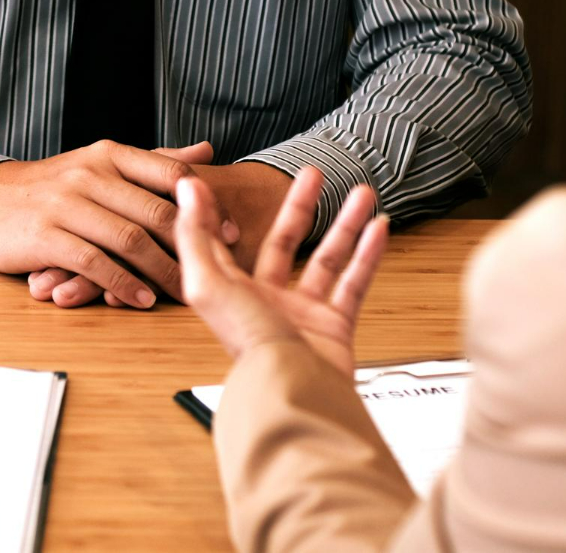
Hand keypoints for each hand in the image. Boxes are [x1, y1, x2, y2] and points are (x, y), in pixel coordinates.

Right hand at [0, 139, 215, 308]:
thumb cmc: (52, 186)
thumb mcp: (101, 163)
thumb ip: (153, 161)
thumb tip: (206, 148)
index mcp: (109, 154)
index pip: (168, 171)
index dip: (204, 201)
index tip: (230, 228)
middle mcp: (90, 174)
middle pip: (154, 209)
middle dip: (192, 241)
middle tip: (221, 265)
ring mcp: (66, 204)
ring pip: (127, 239)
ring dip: (161, 269)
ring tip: (186, 292)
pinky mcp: (45, 236)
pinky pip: (92, 262)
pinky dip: (121, 283)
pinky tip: (141, 299)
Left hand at [175, 166, 388, 377]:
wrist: (295, 390)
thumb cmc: (249, 345)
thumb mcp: (208, 284)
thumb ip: (195, 234)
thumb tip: (187, 189)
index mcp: (230, 291)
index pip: (223, 243)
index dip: (222, 212)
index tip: (227, 181)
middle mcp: (265, 302)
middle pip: (284, 243)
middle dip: (300, 207)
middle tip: (314, 174)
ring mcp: (302, 315)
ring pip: (327, 260)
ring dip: (345, 224)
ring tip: (362, 193)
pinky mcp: (334, 328)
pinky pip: (353, 284)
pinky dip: (368, 256)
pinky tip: (378, 228)